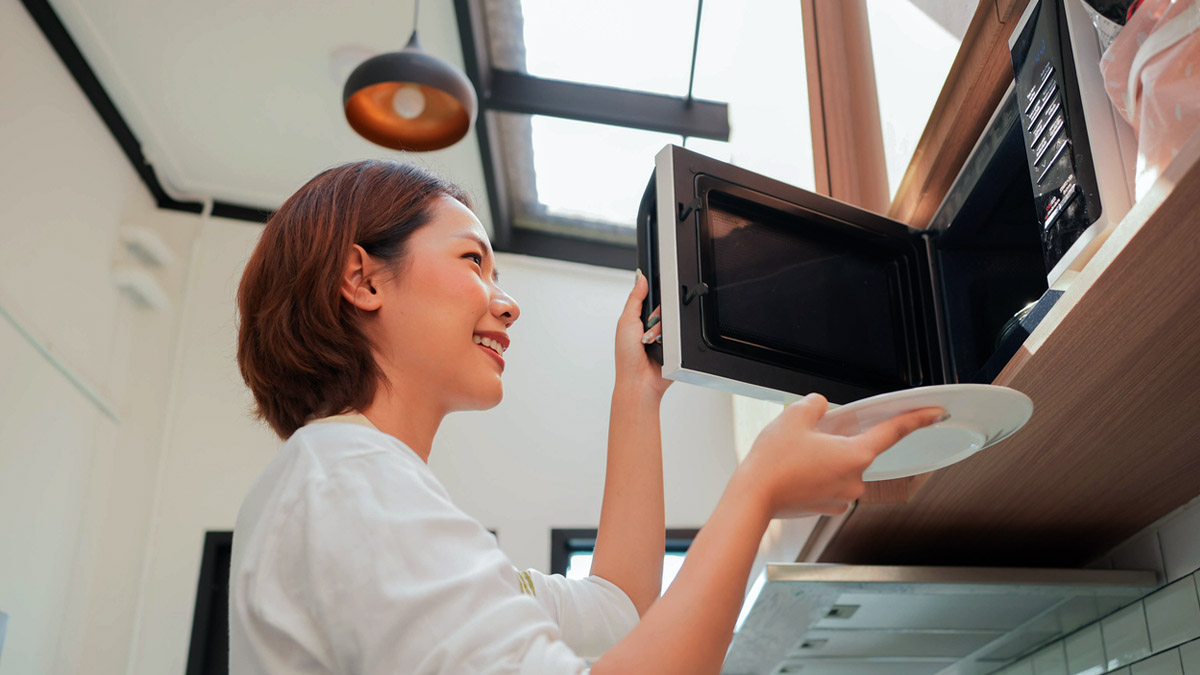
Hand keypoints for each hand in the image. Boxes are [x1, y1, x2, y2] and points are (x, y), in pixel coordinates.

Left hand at [614, 270, 671, 398]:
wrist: (639, 380)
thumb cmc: (627, 356)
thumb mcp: (626, 321)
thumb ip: (634, 298)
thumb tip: (640, 277)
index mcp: (637, 319)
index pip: (650, 299)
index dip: (652, 299)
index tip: (650, 304)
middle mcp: (650, 326)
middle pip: (663, 308)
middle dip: (655, 317)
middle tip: (646, 328)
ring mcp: (663, 336)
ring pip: (671, 320)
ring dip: (661, 330)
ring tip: (651, 342)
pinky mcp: (674, 345)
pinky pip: (679, 333)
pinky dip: (671, 338)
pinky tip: (661, 346)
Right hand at [736, 394, 943, 517]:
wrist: (752, 499)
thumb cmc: (773, 463)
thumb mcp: (794, 416)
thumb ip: (815, 405)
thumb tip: (821, 408)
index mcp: (855, 455)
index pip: (894, 432)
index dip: (917, 419)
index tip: (935, 414)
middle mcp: (855, 479)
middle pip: (857, 448)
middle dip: (838, 438)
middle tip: (810, 434)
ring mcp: (841, 497)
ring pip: (840, 465)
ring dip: (825, 456)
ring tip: (795, 453)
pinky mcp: (825, 507)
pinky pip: (828, 481)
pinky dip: (816, 472)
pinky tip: (794, 467)